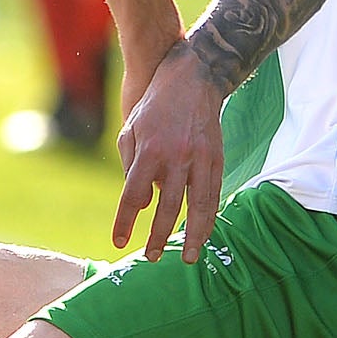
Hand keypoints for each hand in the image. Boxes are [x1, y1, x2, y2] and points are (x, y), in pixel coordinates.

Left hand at [114, 45, 224, 261]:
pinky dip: (210, 217)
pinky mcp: (217, 157)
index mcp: (149, 150)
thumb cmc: (154, 107)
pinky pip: (214, 194)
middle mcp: (175, 156)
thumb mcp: (131, 130)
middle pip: (166, 207)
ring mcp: (200, 158)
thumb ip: (131, 168)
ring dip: (192, 235)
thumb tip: (139, 205)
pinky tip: (204, 233)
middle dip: (158, 236)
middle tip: (151, 257)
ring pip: (198, 206)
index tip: (118, 241)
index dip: (125, 221)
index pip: (133, 195)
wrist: (193, 79)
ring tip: (188, 257)